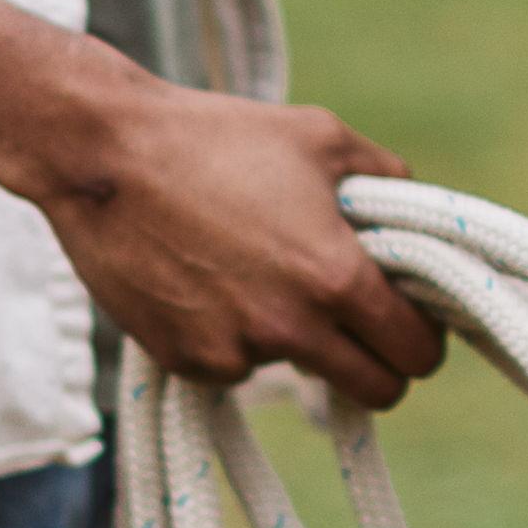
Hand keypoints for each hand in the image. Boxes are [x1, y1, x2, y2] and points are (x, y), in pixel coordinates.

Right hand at [26, 72, 448, 410]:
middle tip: (361, 328)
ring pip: (298, 372)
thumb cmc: (218, 136)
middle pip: (375, 390)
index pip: (415, 351)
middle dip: (380, 364)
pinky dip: (234, 337)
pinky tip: (209, 283)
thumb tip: (418, 217)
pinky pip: (235, 366)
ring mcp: (234, 352)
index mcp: (336, 277)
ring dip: (297, 341)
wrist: (104, 157)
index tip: (411, 324)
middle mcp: (290, 327)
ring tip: (258, 273)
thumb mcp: (323, 139)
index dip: (423, 340)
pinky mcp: (185, 363)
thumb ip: (388, 179)